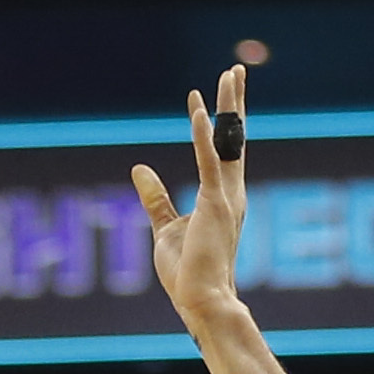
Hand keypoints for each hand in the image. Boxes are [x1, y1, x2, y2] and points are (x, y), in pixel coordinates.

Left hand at [131, 64, 252, 328]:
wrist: (201, 302)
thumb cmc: (187, 273)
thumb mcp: (164, 227)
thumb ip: (155, 197)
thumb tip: (138, 168)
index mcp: (223, 199)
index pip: (224, 152)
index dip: (222, 122)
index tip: (217, 96)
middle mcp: (231, 194)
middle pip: (234, 138)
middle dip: (234, 103)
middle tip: (235, 71)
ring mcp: (226, 198)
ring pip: (228, 142)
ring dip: (228, 107)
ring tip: (229, 75)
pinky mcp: (214, 206)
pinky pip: (208, 163)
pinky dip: (203, 136)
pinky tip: (199, 110)